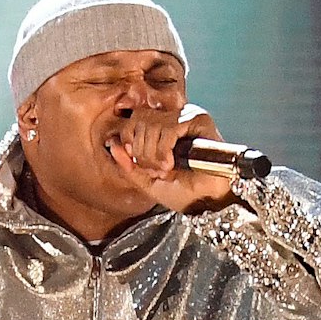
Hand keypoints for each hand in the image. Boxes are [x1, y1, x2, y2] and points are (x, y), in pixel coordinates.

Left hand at [109, 100, 237, 217]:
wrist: (208, 203)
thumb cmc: (184, 193)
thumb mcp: (146, 181)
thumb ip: (127, 165)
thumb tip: (112, 143)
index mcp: (161, 128)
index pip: (133, 120)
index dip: (129, 141)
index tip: (138, 162)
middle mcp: (173, 118)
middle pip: (139, 120)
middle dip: (142, 152)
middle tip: (156, 170)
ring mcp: (187, 116)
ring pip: (152, 124)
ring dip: (153, 154)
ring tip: (166, 168)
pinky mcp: (199, 120)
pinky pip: (169, 127)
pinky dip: (164, 149)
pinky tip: (172, 163)